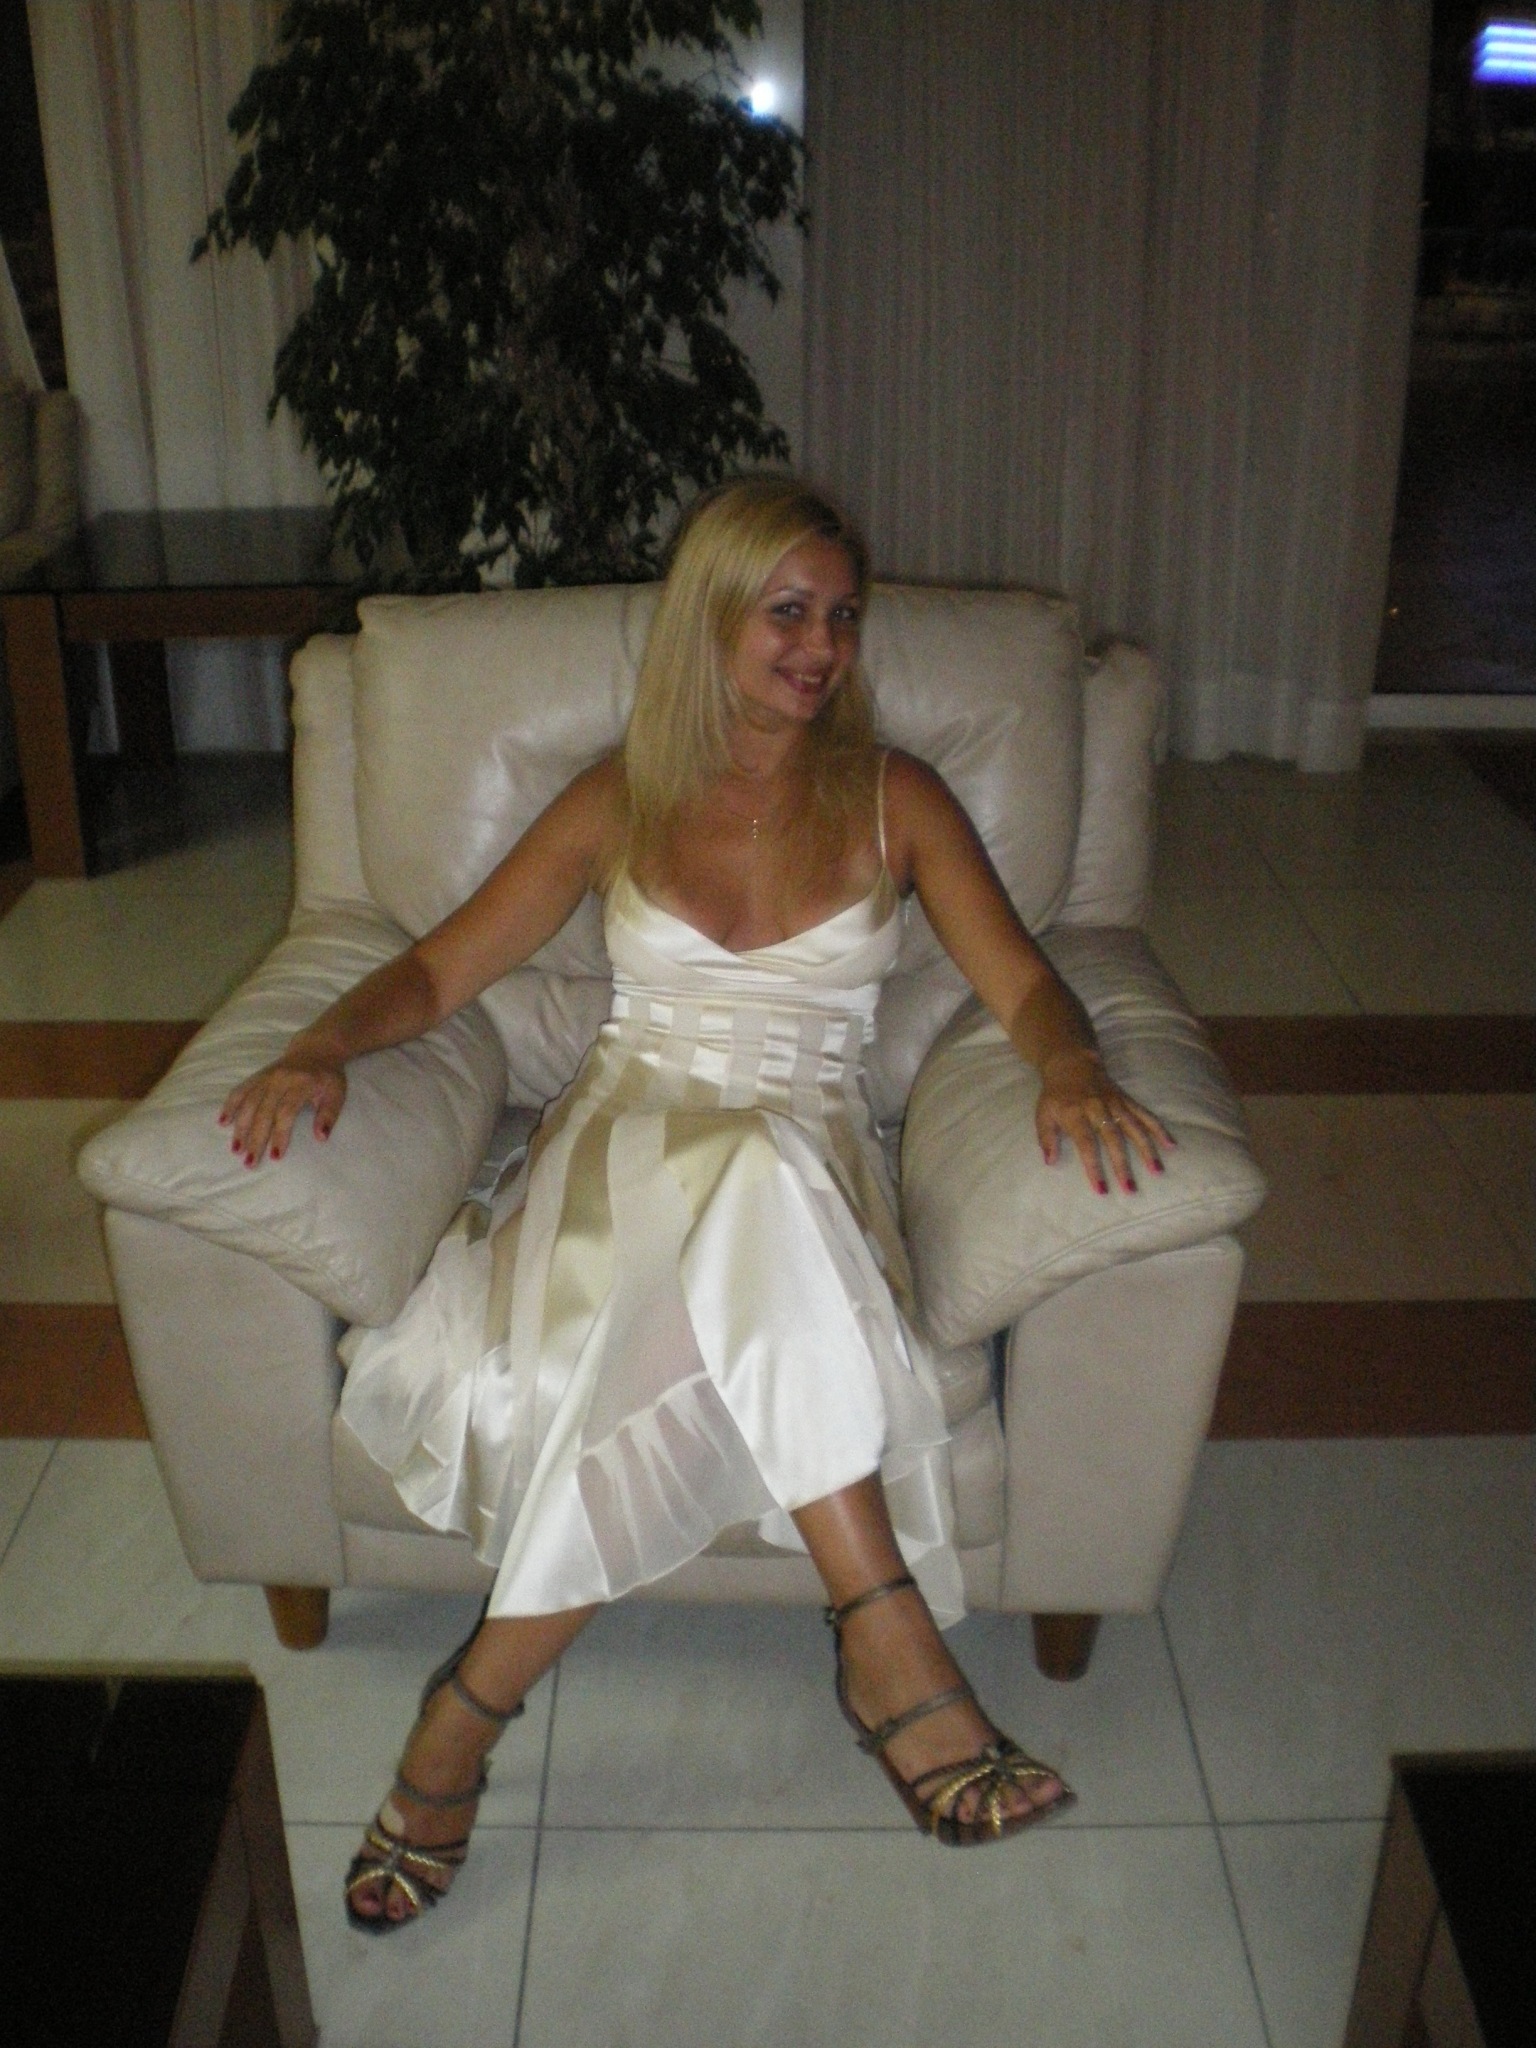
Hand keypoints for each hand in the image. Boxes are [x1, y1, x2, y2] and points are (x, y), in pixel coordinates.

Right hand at [219, 1057, 346, 1166]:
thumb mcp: (336, 1093)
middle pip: (263, 1112)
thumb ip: (329, 1114)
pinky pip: (239, 1091)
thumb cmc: (327, 1077)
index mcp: (301, 1083)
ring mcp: (265, 1077)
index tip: (276, 1157)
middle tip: (250, 1162)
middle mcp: (279, 1079)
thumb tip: (321, 1137)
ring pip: (248, 1103)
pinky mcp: (256, 1077)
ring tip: (236, 1150)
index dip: (280, 1135)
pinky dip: (229, 1106)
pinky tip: (222, 1122)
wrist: (314, 1049)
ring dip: (240, 1128)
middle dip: (255, 1139)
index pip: (286, 1112)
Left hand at [1035, 1049, 1173, 1194]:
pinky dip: (1159, 1129)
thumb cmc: (1056, 1095)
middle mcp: (1098, 1108)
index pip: (1086, 1144)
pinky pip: (1145, 1114)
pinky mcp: (1126, 1099)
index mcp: (1076, 1114)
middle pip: (1113, 1139)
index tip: (1101, 1189)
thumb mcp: (1043, 1114)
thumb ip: (1046, 1138)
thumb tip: (1050, 1162)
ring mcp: (1115, 1103)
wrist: (1071, 1062)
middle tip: (1130, 1189)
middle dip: (1122, 1165)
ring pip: (1134, 1127)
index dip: (1094, 1167)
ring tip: (1157, 1171)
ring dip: (1146, 1150)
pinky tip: (1171, 1145)